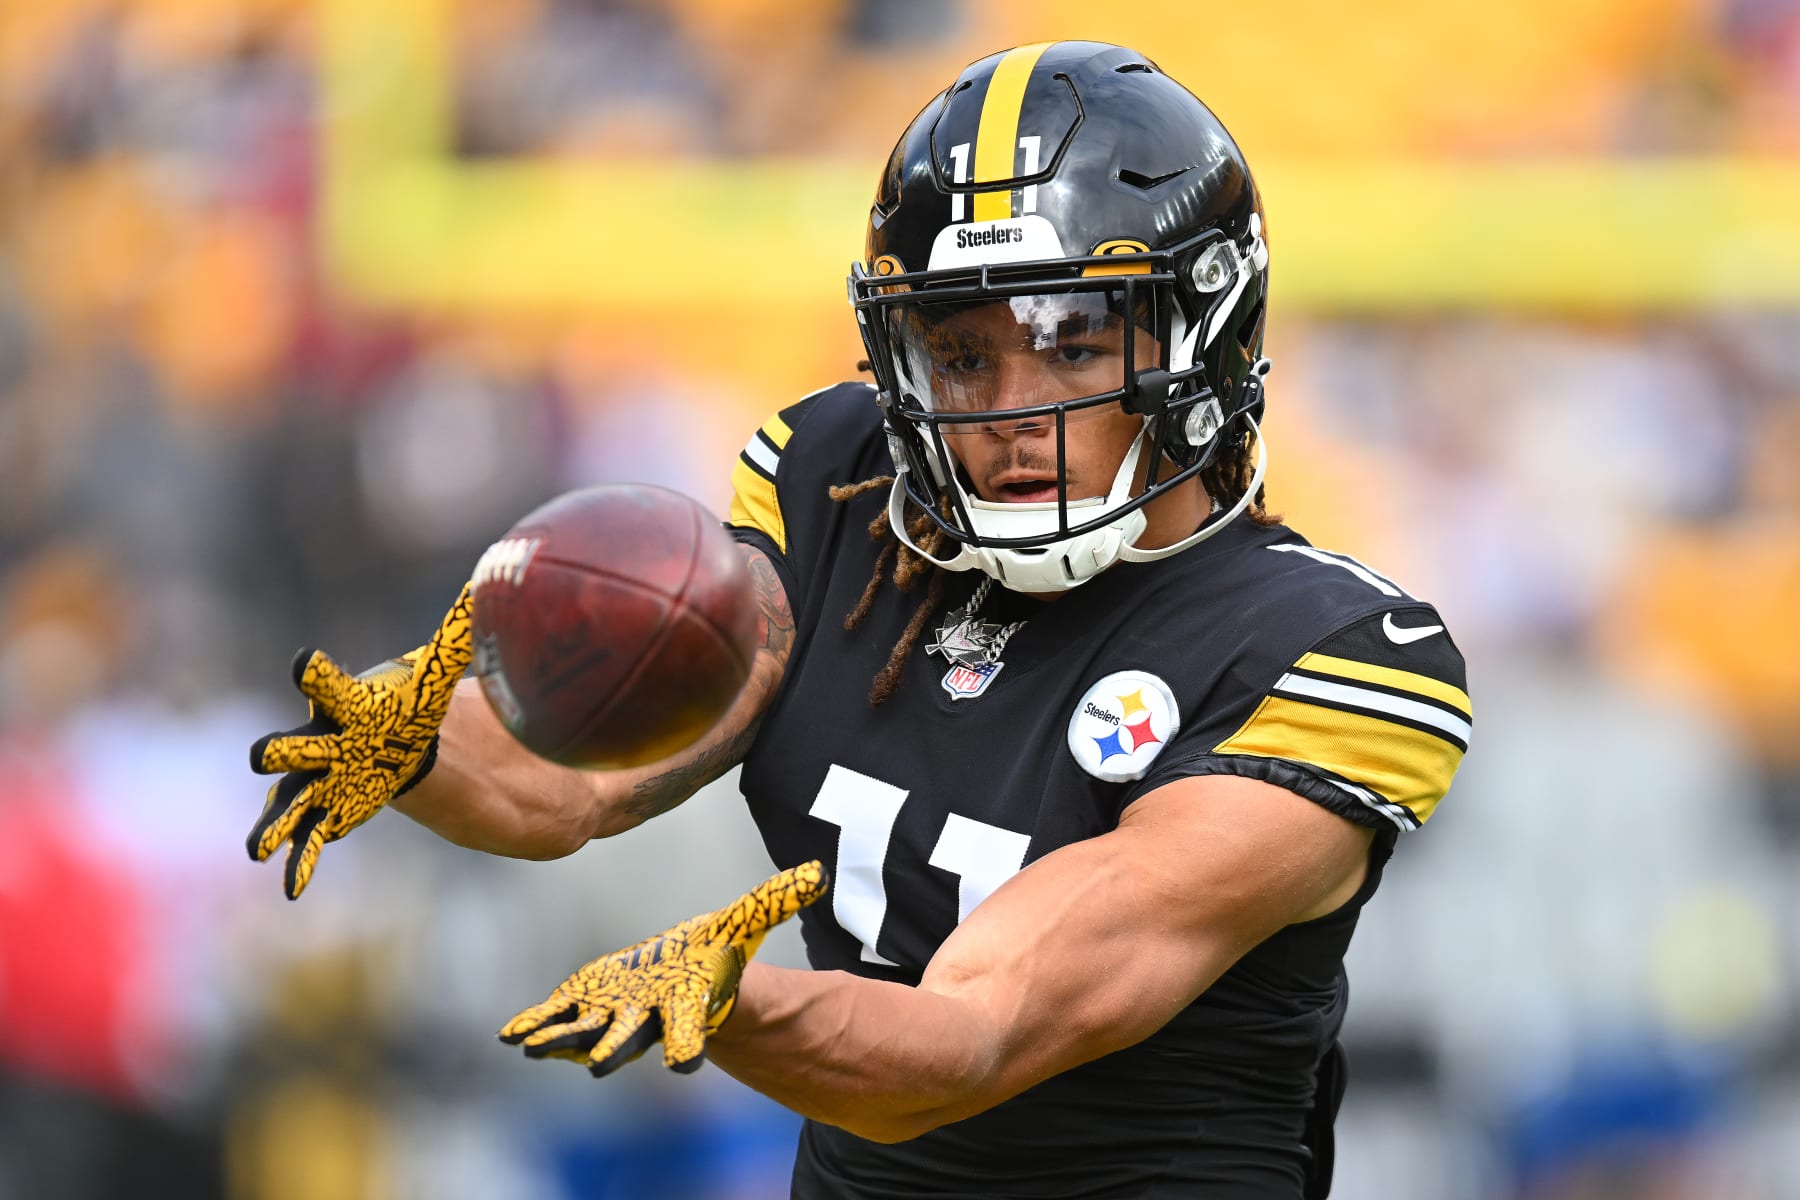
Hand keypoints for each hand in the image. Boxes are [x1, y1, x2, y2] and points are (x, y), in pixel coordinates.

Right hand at [248, 585, 473, 899]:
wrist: (398, 740)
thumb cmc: (410, 704)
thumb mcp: (437, 676)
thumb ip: (456, 639)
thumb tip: (486, 591)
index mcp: (349, 706)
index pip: (332, 686)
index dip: (319, 675)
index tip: (307, 662)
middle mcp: (326, 741)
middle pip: (300, 745)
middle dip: (282, 751)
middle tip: (261, 755)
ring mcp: (323, 779)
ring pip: (293, 799)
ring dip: (275, 820)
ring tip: (257, 847)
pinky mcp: (331, 810)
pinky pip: (312, 838)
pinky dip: (300, 861)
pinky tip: (290, 889)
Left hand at [499, 861, 827, 1075]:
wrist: (683, 974)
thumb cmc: (714, 954)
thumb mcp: (743, 922)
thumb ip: (774, 900)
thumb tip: (819, 871)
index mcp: (687, 1004)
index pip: (691, 1032)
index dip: (688, 1047)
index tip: (684, 1066)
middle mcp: (647, 1018)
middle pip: (631, 1037)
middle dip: (613, 1049)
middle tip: (597, 1065)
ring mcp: (613, 1014)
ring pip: (584, 1031)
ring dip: (559, 1039)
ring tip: (531, 1047)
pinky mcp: (587, 1004)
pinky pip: (558, 1016)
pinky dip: (536, 1024)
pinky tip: (510, 1034)